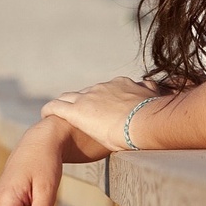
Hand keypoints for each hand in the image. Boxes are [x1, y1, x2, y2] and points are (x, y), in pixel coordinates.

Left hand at [40, 75, 162, 152]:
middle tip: (78, 115)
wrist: (143, 120)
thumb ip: (154, 95)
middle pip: (87, 93)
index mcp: (122, 85)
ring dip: (64, 105)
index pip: (107, 89)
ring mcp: (88, 98)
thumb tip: (160, 93)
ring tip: (57, 115)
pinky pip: (56, 107)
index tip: (101, 107)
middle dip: (82, 102)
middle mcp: (103, 88)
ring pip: (69, 98)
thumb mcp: (156, 101)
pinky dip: (49, 110)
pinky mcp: (76, 111)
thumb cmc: (154, 116)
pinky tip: (44, 115)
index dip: (102, 99)